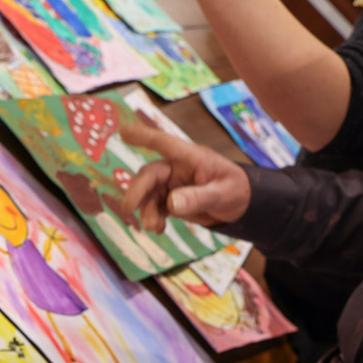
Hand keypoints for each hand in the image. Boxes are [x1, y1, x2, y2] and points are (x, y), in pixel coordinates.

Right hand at [118, 123, 249, 233]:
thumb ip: (198, 197)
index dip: (144, 136)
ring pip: (149, 194)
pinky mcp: (170, 200)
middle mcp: (177, 168)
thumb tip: (171, 204)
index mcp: (191, 158)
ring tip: (154, 228)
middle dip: (138, 190)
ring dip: (146, 210)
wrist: (239, 205)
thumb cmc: (235, 189)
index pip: (165, 144)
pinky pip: (154, 207)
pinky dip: (153, 218)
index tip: (123, 131)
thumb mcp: (222, 194)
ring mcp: (172, 184)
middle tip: (129, 207)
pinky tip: (159, 230)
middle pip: (150, 174)